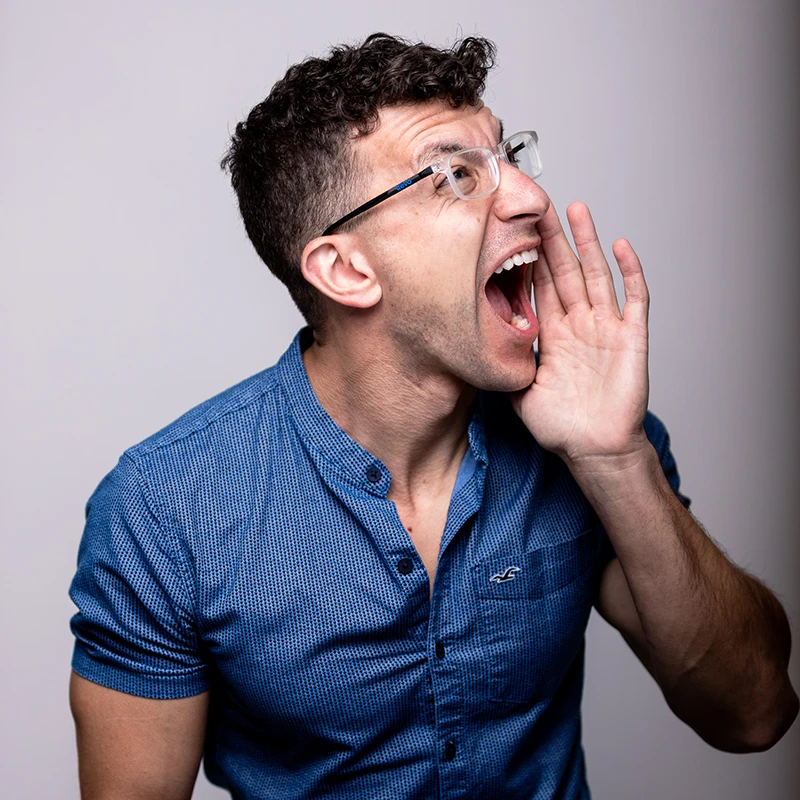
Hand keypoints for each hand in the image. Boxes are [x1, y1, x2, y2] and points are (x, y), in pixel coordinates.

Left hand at [511, 202, 650, 468]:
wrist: (594, 450)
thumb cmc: (561, 426)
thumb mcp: (520, 393)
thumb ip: (505, 368)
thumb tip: (476, 351)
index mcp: (552, 334)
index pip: (539, 286)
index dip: (529, 258)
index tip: (516, 230)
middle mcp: (578, 324)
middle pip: (564, 271)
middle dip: (552, 239)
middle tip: (539, 206)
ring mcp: (605, 327)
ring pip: (595, 275)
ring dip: (587, 242)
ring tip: (576, 210)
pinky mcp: (631, 336)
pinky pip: (633, 298)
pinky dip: (629, 272)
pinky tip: (620, 246)